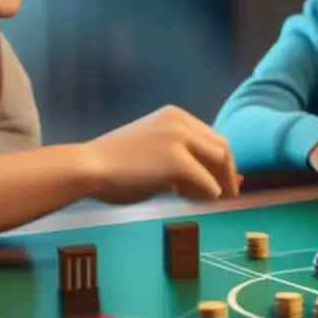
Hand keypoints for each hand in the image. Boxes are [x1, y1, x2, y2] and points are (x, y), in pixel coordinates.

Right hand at [83, 105, 240, 203]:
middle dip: (228, 171)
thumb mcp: (152, 151)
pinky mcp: (178, 161)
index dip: (221, 160)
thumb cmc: (113, 165)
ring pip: (219, 161)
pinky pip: (206, 182)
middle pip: (221, 146)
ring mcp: (180, 139)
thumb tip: (208, 182)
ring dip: (222, 183)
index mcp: (174, 115)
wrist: (87, 167)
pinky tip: (197, 201)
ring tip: (215, 200)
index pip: (210, 137)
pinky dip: (208, 194)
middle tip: (230, 194)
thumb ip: (178, 159)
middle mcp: (181, 121)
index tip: (224, 179)